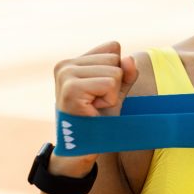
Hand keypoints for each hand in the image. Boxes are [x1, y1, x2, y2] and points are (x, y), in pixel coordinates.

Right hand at [50, 42, 137, 175]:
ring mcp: (65, 75)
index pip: (113, 47)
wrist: (84, 146)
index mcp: (73, 61)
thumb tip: (128, 59)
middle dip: (114, 84)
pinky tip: (94, 110)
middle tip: (97, 102)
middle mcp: (65, 64)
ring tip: (94, 106)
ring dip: (111, 94)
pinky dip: (109, 99)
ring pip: (115, 72)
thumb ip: (127, 71)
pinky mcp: (70, 89)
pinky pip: (110, 83)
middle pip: (115, 59)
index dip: (116, 71)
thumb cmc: (100, 116)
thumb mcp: (118, 89)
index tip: (101, 91)